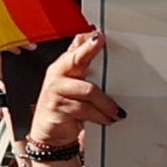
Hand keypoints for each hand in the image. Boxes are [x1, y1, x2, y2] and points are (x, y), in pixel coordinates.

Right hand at [26, 29, 120, 155]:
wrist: (50, 133)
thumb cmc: (65, 107)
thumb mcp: (75, 84)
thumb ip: (83, 64)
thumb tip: (93, 39)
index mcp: (64, 65)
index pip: (75, 47)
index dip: (86, 39)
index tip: (98, 33)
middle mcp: (58, 74)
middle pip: (76, 59)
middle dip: (88, 50)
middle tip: (100, 41)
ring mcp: (56, 90)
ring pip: (88, 91)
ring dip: (106, 103)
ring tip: (116, 111)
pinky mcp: (58, 107)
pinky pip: (85, 109)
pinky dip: (100, 116)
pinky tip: (107, 119)